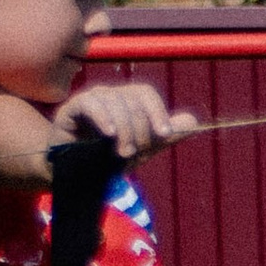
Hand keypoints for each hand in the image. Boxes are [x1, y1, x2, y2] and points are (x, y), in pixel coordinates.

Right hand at [54, 83, 195, 165]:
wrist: (77, 172)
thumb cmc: (109, 156)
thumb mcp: (143, 148)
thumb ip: (165, 135)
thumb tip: (193, 122)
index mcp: (127, 100)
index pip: (145, 93)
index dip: (157, 111)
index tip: (165, 134)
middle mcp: (110, 95)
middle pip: (132, 101)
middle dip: (139, 130)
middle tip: (135, 153)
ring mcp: (90, 99)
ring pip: (114, 103)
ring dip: (124, 130)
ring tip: (123, 153)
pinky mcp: (72, 108)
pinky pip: (90, 104)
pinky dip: (103, 118)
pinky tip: (109, 134)